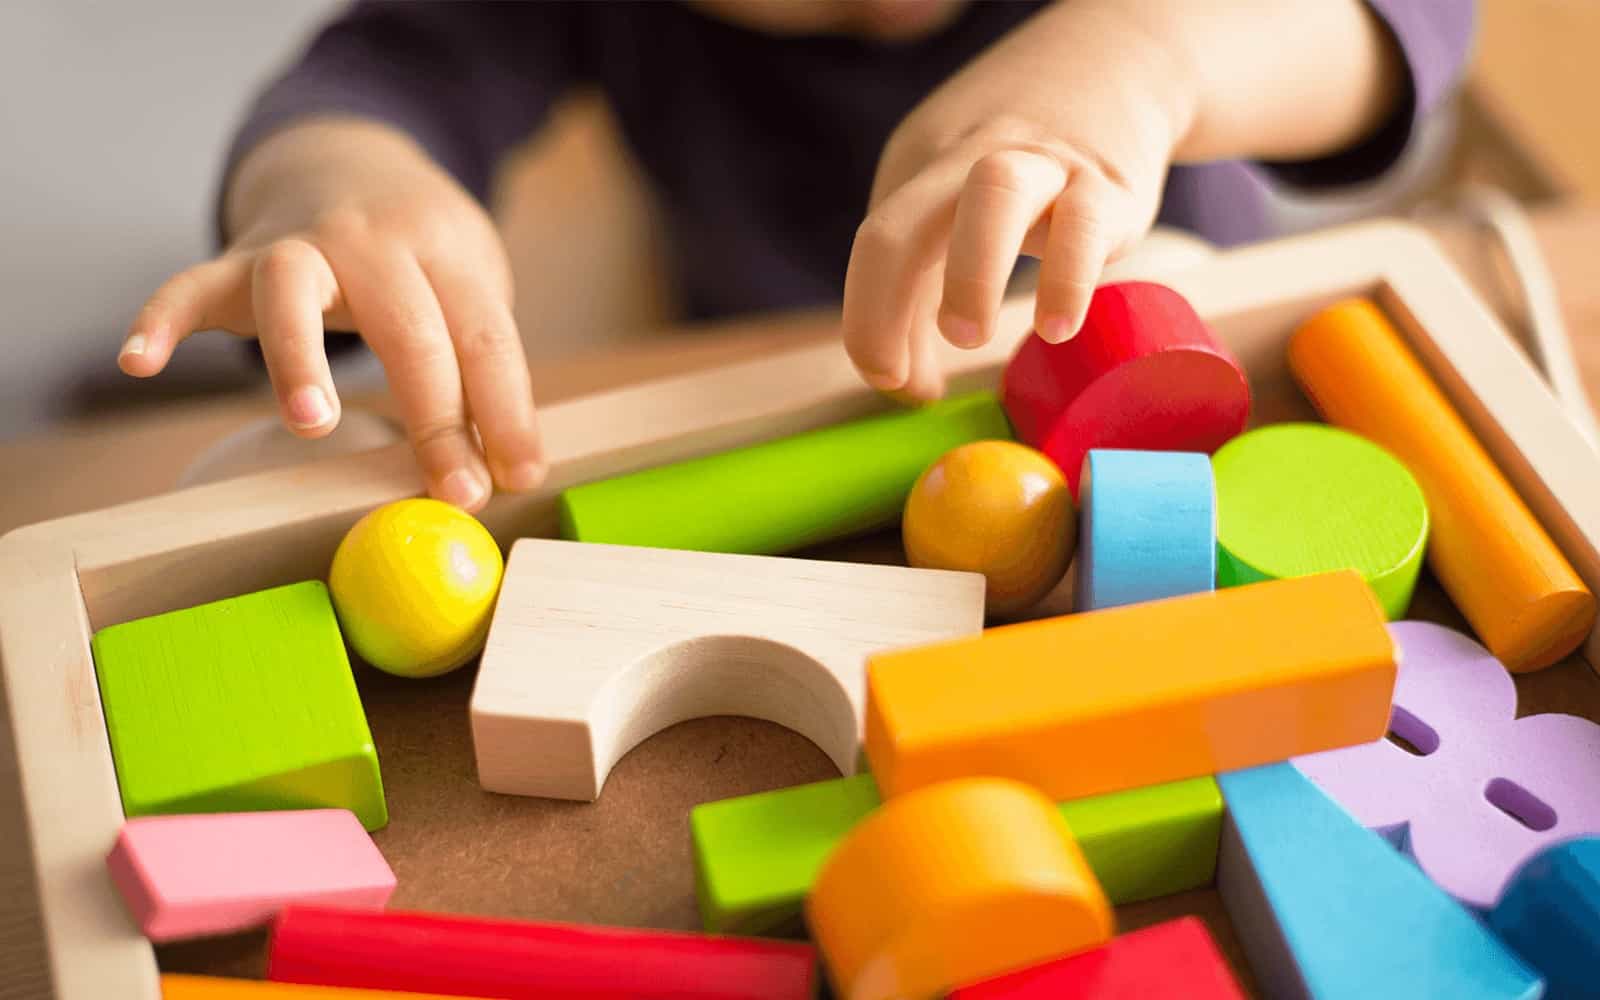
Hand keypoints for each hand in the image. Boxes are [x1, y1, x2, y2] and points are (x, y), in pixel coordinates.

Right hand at [121, 120, 542, 510]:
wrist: (347, 160)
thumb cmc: (423, 252)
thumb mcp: (471, 284)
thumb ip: (479, 364)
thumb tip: (498, 468)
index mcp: (446, 252)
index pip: (486, 337)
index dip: (507, 412)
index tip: (517, 478)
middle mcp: (374, 242)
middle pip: (411, 329)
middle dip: (437, 417)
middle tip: (454, 491)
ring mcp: (299, 245)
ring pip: (293, 289)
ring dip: (301, 356)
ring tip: (313, 423)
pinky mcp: (235, 260)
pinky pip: (190, 284)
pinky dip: (161, 319)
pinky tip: (141, 361)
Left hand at [843, 0, 1402, 400]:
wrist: (1118, 64)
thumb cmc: (1022, 165)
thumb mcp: (954, 208)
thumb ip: (923, 296)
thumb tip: (908, 388)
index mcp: (919, 167)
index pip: (875, 246)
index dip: (869, 325)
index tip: (890, 381)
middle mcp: (968, 157)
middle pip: (904, 221)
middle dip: (889, 303)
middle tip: (902, 376)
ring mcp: (1039, 163)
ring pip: (993, 196)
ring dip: (971, 274)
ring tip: (969, 339)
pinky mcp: (1106, 183)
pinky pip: (1083, 224)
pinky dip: (1065, 281)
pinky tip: (1056, 327)